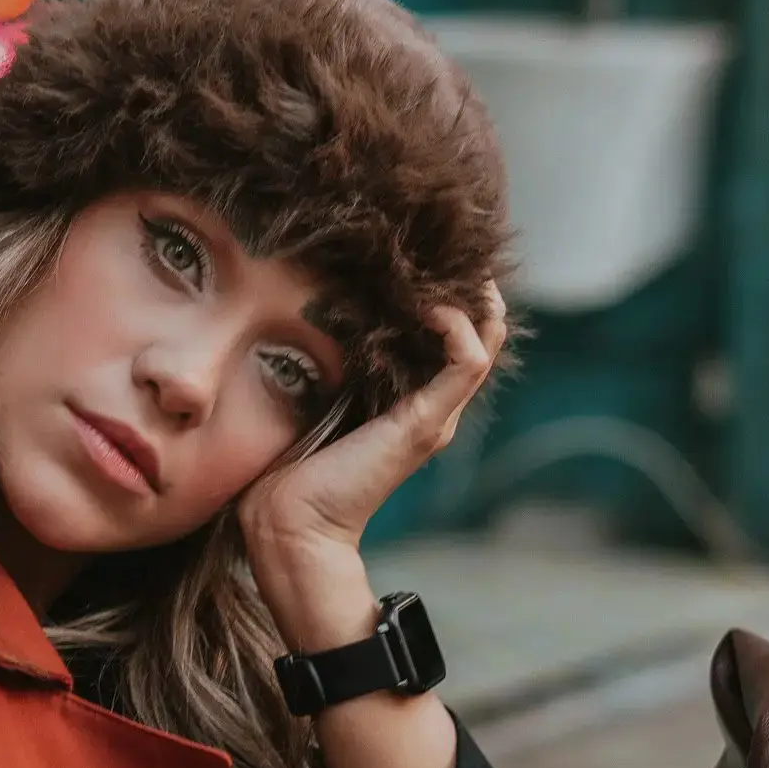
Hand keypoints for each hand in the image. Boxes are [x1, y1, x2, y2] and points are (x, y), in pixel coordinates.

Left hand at [241, 284, 507, 651]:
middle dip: (467, 283)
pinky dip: (457, 324)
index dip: (446, 291)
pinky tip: (430, 304)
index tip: (418, 253)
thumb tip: (303, 313)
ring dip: (468, 296)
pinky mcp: (425, 423)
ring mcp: (433, 417)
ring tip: (443, 264)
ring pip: (484, 340)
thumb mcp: (308, 399)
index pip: (449, 336)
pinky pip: (467, 360)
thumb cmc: (284, 469)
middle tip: (442, 242)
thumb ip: (322, 365)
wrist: (288, 525)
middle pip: (479, 332)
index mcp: (406, 403)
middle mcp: (430, 408)